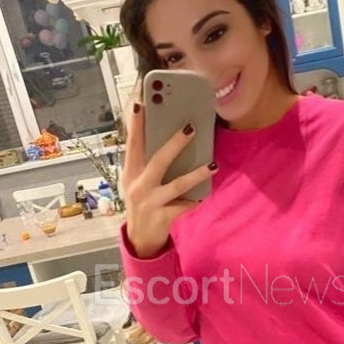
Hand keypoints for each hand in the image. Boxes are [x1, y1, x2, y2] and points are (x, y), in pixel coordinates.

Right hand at [122, 89, 217, 257]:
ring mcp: (150, 202)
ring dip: (197, 174)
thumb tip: (166, 137)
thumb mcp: (136, 182)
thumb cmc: (142, 203)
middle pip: (158, 160)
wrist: (139, 239)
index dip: (136, 124)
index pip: (132, 144)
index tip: (141, 103)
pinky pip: (184, 206)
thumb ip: (145, 163)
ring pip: (177, 184)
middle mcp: (138, 186)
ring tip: (213, 164)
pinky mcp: (163, 217)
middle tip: (191, 127)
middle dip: (175, 143)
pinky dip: (195, 200)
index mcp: (130, 173)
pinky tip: (204, 196)